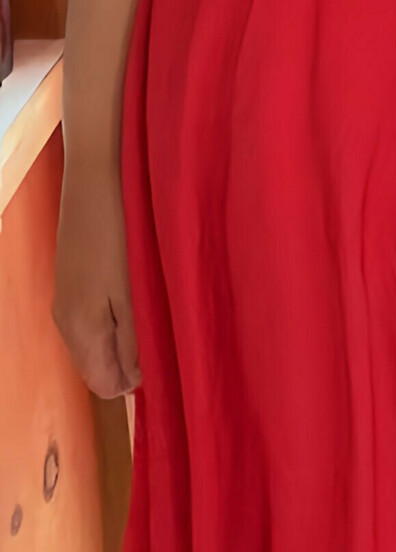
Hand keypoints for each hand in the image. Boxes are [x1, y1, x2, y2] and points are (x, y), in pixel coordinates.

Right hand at [53, 161, 140, 399]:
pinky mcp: (67, 288)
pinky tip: (126, 313)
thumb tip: (131, 380)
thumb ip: (128, 336)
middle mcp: (65, 323)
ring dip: (115, 350)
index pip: (101, 382)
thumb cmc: (115, 235)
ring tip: (146, 332)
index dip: (128, 384)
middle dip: (121, 369)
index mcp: (81, 328)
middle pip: (92, 368)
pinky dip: (106, 331)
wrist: (90, 187)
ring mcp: (63, 305)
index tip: (156, 369)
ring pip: (88, 348)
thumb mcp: (128, 289)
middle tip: (155, 350)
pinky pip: (85, 328)